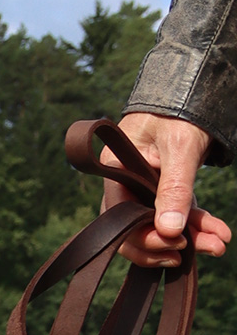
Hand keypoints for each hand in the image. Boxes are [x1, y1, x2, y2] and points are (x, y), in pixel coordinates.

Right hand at [101, 112, 230, 265]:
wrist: (193, 85)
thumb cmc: (179, 109)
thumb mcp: (180, 147)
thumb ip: (175, 189)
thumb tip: (171, 232)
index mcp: (116, 175)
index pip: (122, 221)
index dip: (146, 239)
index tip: (176, 244)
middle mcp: (126, 186)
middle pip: (138, 230)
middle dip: (170, 244)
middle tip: (198, 250)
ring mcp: (145, 189)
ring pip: (163, 225)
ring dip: (191, 237)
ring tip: (218, 244)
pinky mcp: (165, 189)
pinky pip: (178, 213)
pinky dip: (197, 224)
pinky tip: (217, 233)